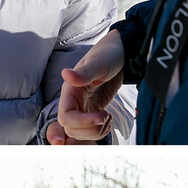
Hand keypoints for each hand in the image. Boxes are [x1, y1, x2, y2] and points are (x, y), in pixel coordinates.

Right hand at [47, 27, 125, 143]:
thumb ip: (83, 73)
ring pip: (79, 133)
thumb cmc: (108, 55)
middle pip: (71, 129)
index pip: (66, 117)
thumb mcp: (98, 63)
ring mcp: (82, 109)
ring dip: (96, 131)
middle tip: (107, 116)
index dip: (81, 122)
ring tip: (109, 117)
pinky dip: (100, 131)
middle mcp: (73, 103)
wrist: (121, 54)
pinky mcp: (91, 112)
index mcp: (70, 92)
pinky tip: (109, 119)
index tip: (102, 116)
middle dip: (90, 129)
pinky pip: (90, 130)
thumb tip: (65, 74)